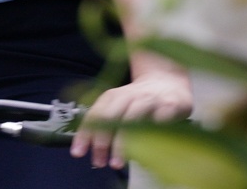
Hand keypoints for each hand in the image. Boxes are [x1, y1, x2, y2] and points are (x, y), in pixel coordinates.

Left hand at [72, 66, 193, 169]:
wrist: (169, 83)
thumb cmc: (140, 101)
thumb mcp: (120, 109)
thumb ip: (108, 126)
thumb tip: (97, 153)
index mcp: (112, 97)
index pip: (94, 115)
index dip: (84, 134)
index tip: (78, 153)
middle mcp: (128, 96)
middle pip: (109, 117)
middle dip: (101, 141)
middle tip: (99, 162)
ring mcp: (148, 100)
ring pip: (131, 120)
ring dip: (122, 143)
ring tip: (117, 163)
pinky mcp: (169, 106)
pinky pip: (159, 121)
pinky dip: (150, 135)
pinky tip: (146, 150)